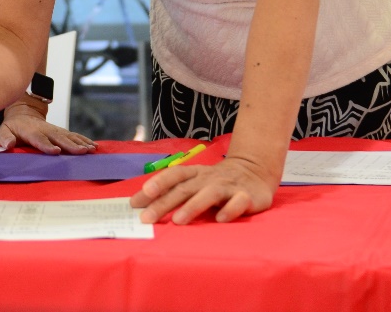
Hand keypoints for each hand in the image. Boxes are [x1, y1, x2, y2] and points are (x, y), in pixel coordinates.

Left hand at [0, 100, 95, 153]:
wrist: (24, 113)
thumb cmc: (13, 126)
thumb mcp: (3, 130)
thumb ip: (4, 138)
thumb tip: (9, 145)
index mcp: (31, 131)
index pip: (39, 139)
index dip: (47, 145)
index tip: (56, 151)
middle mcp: (46, 130)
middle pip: (59, 137)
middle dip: (70, 145)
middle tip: (81, 151)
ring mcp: (55, 130)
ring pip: (69, 136)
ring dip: (81, 143)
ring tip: (91, 149)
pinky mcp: (61, 131)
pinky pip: (74, 136)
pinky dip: (84, 140)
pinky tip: (94, 146)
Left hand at [129, 154, 276, 224]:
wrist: (254, 170)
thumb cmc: (216, 180)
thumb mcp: (196, 181)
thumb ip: (175, 191)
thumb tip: (143, 206)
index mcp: (194, 173)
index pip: (172, 176)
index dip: (155, 185)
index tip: (136, 200)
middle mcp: (208, 178)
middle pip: (184, 189)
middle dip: (163, 203)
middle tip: (146, 218)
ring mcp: (227, 187)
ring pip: (208, 194)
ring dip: (192, 206)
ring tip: (178, 221)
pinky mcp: (247, 196)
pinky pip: (238, 202)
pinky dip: (229, 210)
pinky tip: (220, 219)